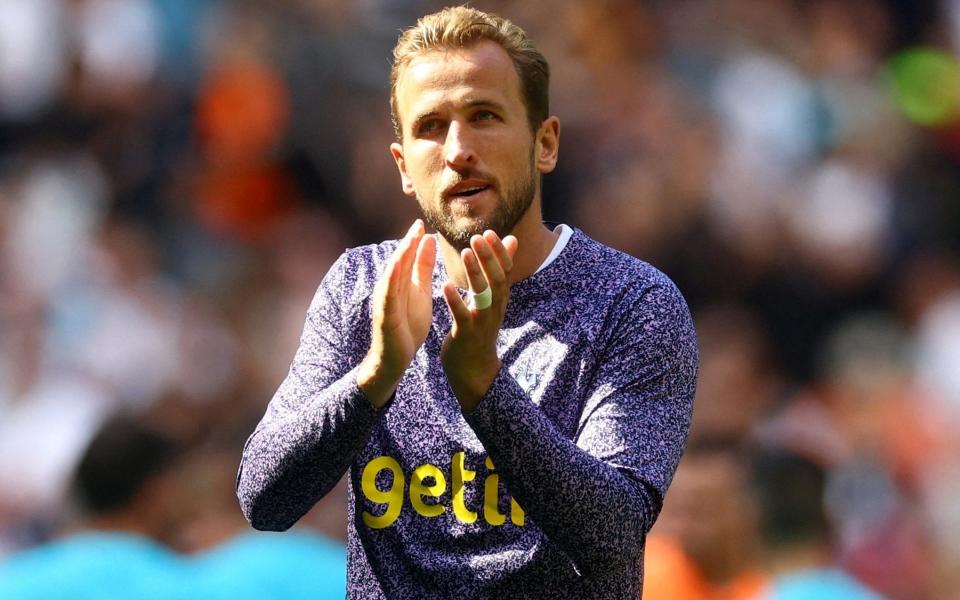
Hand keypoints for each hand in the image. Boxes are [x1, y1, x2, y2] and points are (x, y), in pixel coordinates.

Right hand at [358, 220, 435, 406]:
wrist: (395, 358)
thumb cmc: (407, 325)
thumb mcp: (419, 292)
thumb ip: (422, 268)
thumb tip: (428, 240)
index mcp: (399, 282)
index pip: (407, 257)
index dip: (414, 240)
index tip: (424, 223)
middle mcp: (389, 288)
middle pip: (398, 262)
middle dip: (407, 243)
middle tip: (418, 224)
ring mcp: (385, 301)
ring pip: (392, 275)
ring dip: (400, 257)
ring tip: (410, 241)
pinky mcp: (385, 315)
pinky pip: (388, 296)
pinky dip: (393, 281)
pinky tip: (399, 269)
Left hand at [441, 230, 517, 410]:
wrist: (475, 370)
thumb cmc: (480, 329)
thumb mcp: (492, 299)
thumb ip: (499, 271)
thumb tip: (511, 240)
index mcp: (498, 299)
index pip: (505, 271)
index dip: (499, 252)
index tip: (490, 232)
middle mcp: (494, 309)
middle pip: (497, 280)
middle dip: (488, 258)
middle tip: (477, 237)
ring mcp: (482, 322)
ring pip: (483, 295)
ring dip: (475, 273)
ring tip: (465, 253)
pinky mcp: (467, 334)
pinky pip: (462, 316)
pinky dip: (455, 300)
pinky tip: (446, 286)